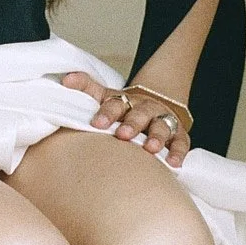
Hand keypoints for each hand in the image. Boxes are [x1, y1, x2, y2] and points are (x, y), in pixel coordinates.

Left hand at [58, 71, 190, 168]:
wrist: (154, 104)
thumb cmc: (123, 107)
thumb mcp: (105, 96)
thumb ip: (86, 87)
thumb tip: (65, 80)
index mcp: (126, 100)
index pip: (115, 103)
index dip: (106, 113)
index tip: (97, 124)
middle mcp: (145, 108)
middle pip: (139, 114)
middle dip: (132, 124)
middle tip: (123, 135)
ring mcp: (163, 120)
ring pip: (162, 126)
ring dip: (157, 137)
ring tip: (151, 149)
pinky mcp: (179, 134)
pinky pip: (180, 143)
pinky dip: (178, 152)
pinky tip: (173, 164)